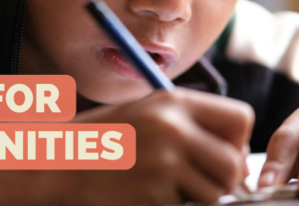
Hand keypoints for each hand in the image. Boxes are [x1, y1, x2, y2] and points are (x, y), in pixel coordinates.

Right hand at [0, 88, 254, 204]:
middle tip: (199, 184)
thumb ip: (187, 124)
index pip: (241, 119)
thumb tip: (236, 156)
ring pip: (214, 195)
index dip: (237, 141)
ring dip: (197, 198)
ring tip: (165, 187)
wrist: (57, 160)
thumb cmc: (102, 138)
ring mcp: (163, 164)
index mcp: (173, 102)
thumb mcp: (145, 113)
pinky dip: (168, 205)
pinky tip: (142, 194)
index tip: (220, 153)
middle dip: (223, 181)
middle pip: (233, 164)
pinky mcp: (153, 196)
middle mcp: (173, 129)